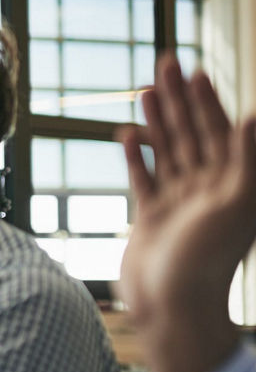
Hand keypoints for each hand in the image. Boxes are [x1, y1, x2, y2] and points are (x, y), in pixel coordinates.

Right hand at [118, 55, 249, 371]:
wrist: (171, 309)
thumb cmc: (206, 263)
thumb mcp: (235, 208)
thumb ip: (246, 161)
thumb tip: (252, 115)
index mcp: (231, 185)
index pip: (219, 132)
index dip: (207, 101)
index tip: (194, 71)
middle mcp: (206, 190)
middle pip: (192, 133)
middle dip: (180, 99)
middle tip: (165, 63)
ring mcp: (177, 203)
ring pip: (167, 151)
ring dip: (158, 121)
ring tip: (145, 91)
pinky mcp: (151, 219)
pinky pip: (144, 179)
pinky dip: (136, 156)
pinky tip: (127, 135)